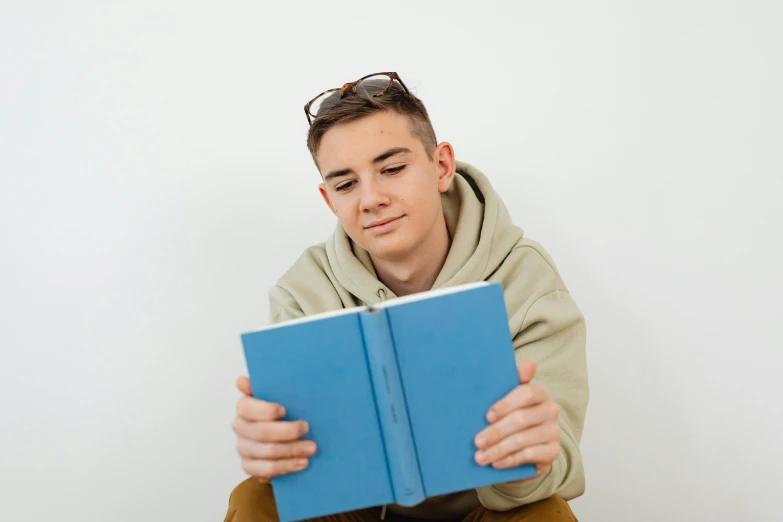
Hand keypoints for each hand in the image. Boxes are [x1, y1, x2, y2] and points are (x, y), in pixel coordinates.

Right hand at [232, 376, 316, 482]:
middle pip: (261, 432)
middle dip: (287, 432)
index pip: (247, 408)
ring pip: (267, 452)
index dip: (266, 410)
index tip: (285, 410)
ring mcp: (243, 448)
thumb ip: (265, 386)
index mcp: (244, 407)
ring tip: (312, 448)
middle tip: (307, 428)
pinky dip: (287, 466)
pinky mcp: (250, 466)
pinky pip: (266, 470)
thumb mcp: (277, 395)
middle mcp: (240, 427)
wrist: (282, 434)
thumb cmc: (281, 411)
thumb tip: (242, 380)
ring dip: (292, 450)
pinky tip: (302, 463)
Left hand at [473, 361, 560, 478]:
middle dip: (496, 432)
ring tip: (480, 457)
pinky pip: (530, 455)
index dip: (505, 405)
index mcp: (540, 392)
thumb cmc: (512, 414)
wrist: (525, 444)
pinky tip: (496, 463)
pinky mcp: (553, 451)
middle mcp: (551, 410)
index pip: (526, 393)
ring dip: (499, 449)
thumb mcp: (508, 397)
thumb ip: (513, 381)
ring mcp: (553, 431)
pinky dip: (510, 460)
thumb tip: (530, 363)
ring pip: (523, 440)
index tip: (487, 416)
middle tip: (477, 441)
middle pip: (522, 419)